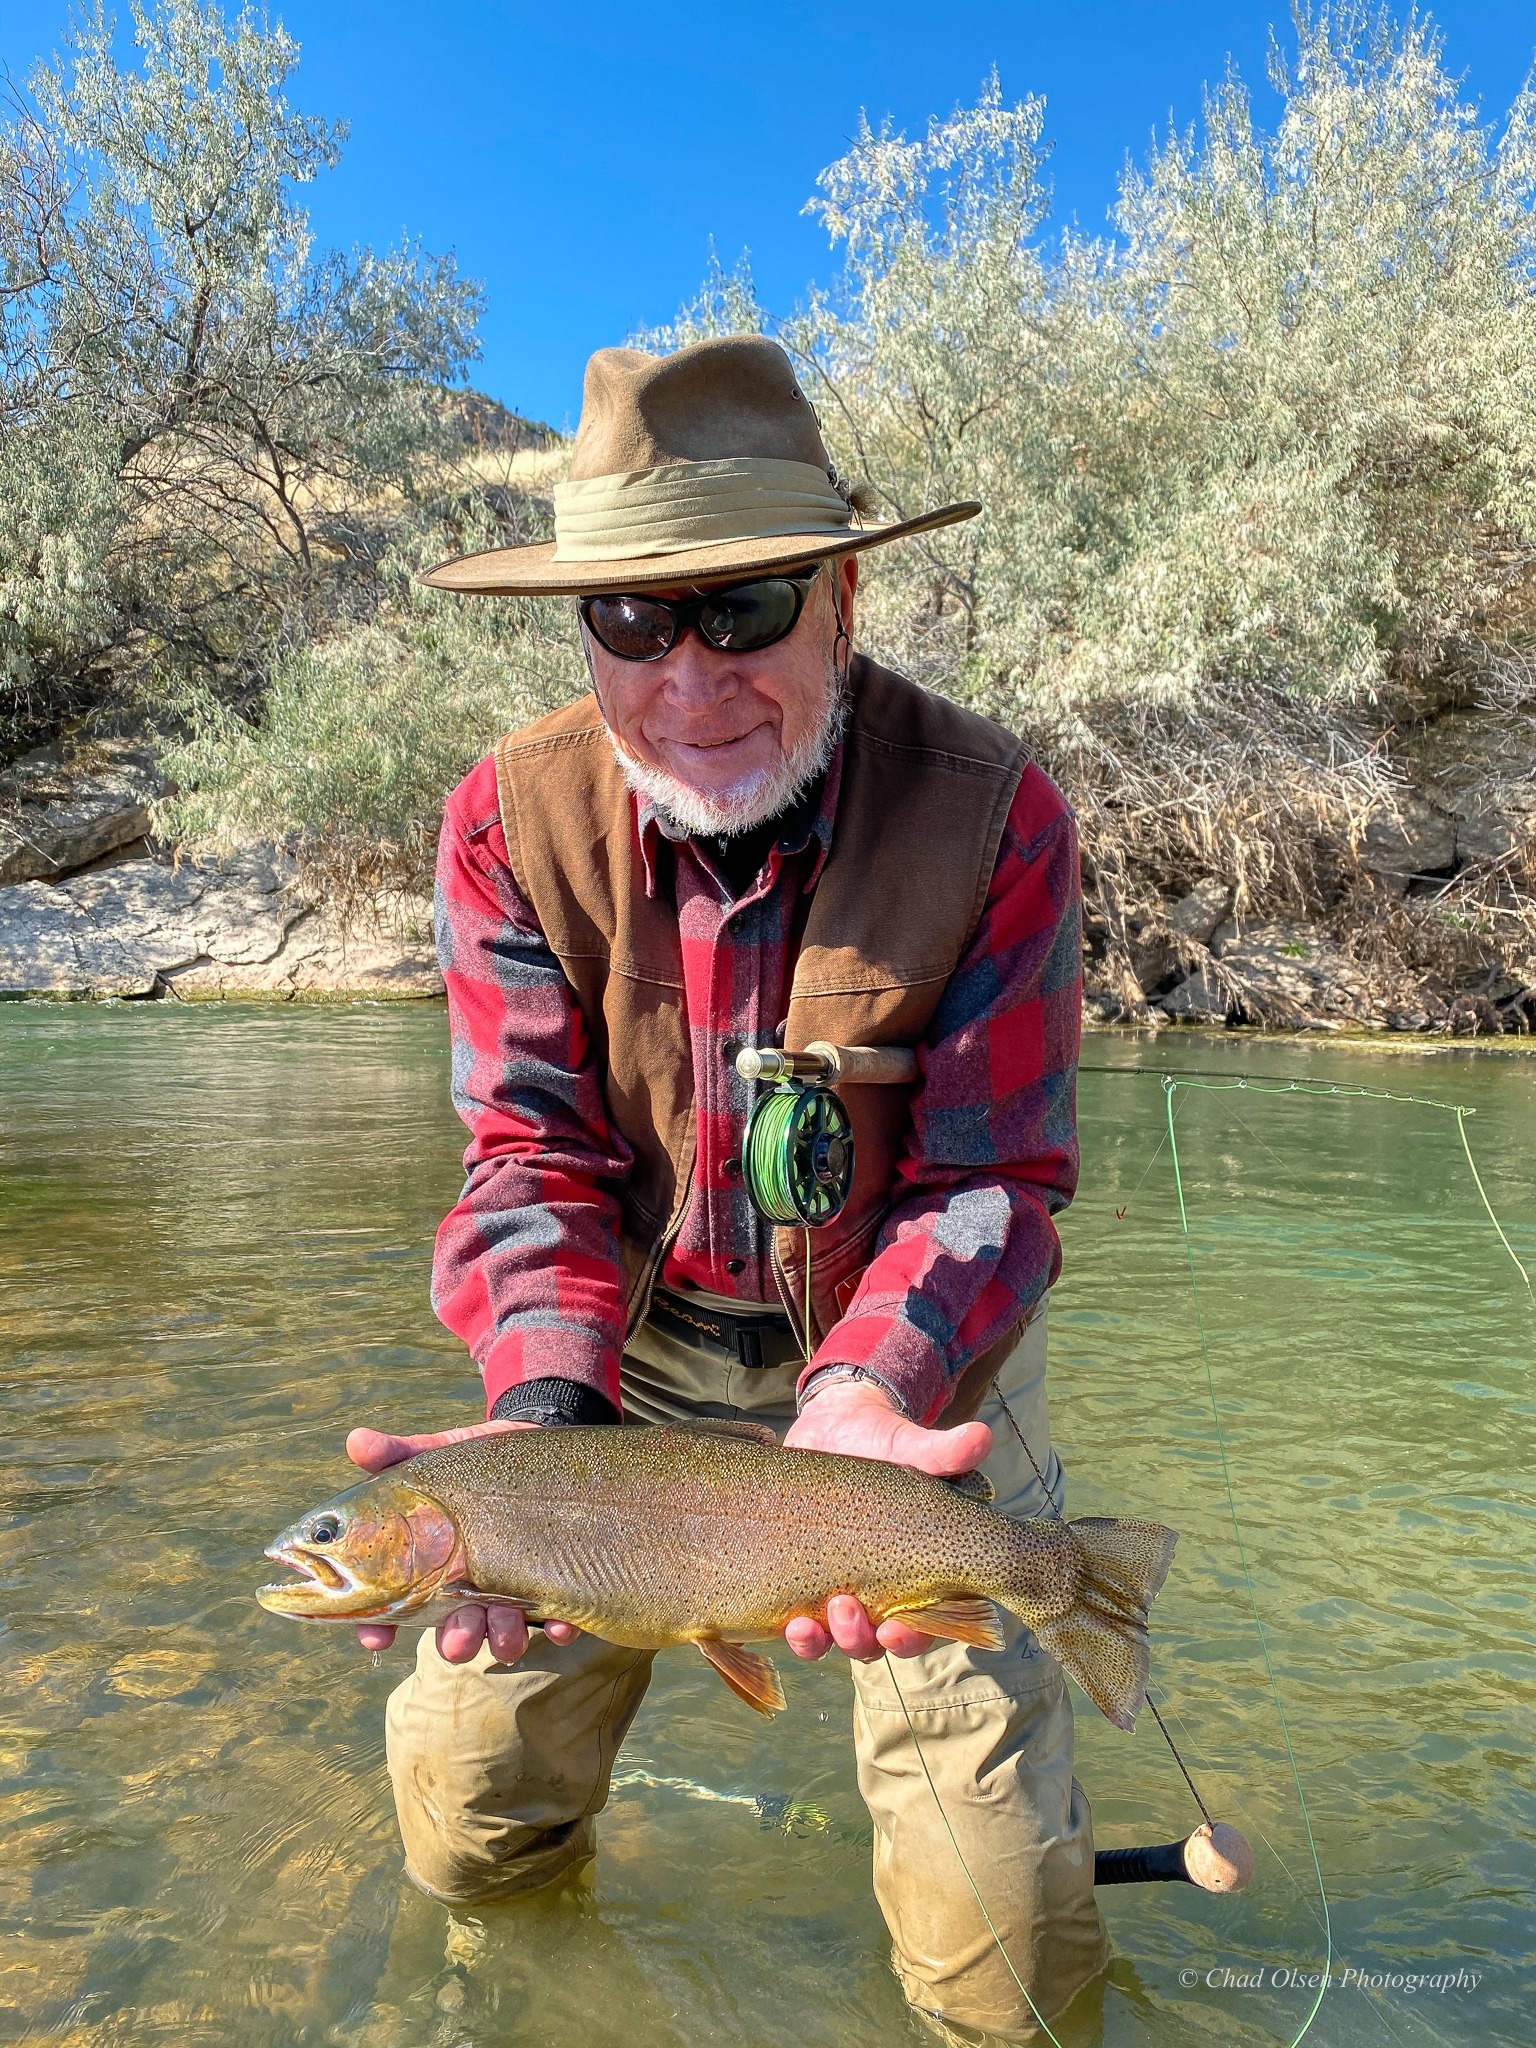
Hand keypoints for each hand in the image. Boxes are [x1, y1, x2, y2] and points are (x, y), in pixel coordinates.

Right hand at [344, 1420, 580, 1664]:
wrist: (533, 1442)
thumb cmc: (473, 1461)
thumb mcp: (435, 1455)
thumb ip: (396, 1454)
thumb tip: (356, 1441)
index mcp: (428, 1567)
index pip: (392, 1607)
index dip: (377, 1627)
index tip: (376, 1636)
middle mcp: (466, 1587)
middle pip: (453, 1630)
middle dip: (456, 1640)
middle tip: (457, 1639)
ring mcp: (510, 1590)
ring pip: (502, 1632)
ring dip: (503, 1638)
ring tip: (508, 1633)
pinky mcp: (553, 1582)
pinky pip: (558, 1615)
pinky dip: (559, 1625)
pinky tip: (562, 1624)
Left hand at [780, 1379, 992, 1663]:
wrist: (836, 1427)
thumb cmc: (887, 1442)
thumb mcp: (912, 1446)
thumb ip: (944, 1452)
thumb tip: (982, 1437)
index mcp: (917, 1572)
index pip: (924, 1626)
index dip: (912, 1637)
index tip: (896, 1628)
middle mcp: (878, 1592)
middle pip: (873, 1642)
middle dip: (858, 1638)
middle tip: (845, 1607)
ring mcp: (835, 1588)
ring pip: (829, 1639)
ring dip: (816, 1642)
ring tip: (802, 1625)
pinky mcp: (797, 1578)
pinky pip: (792, 1620)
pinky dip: (788, 1629)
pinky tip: (779, 1621)